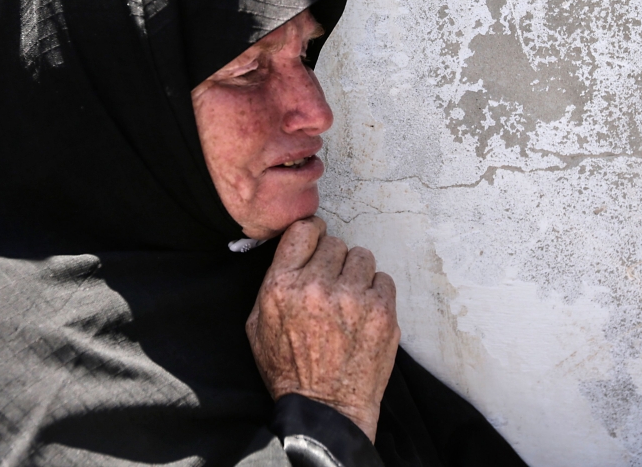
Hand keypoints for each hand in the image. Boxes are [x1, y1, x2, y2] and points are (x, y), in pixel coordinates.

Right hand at [246, 217, 399, 441]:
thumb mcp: (257, 326)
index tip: (318, 243)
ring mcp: (353, 298)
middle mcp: (316, 286)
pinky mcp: (382, 312)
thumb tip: (290, 252)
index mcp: (282, 286)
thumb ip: (272, 284)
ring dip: (356, 274)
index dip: (313, 234)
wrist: (324, 410)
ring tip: (350, 300)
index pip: (303, 230)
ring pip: (362, 256)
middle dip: (333, 262)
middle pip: (335, 243)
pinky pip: (383, 279)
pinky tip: (365, 313)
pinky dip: (376, 292)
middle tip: (331, 285)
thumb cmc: (289, 371)